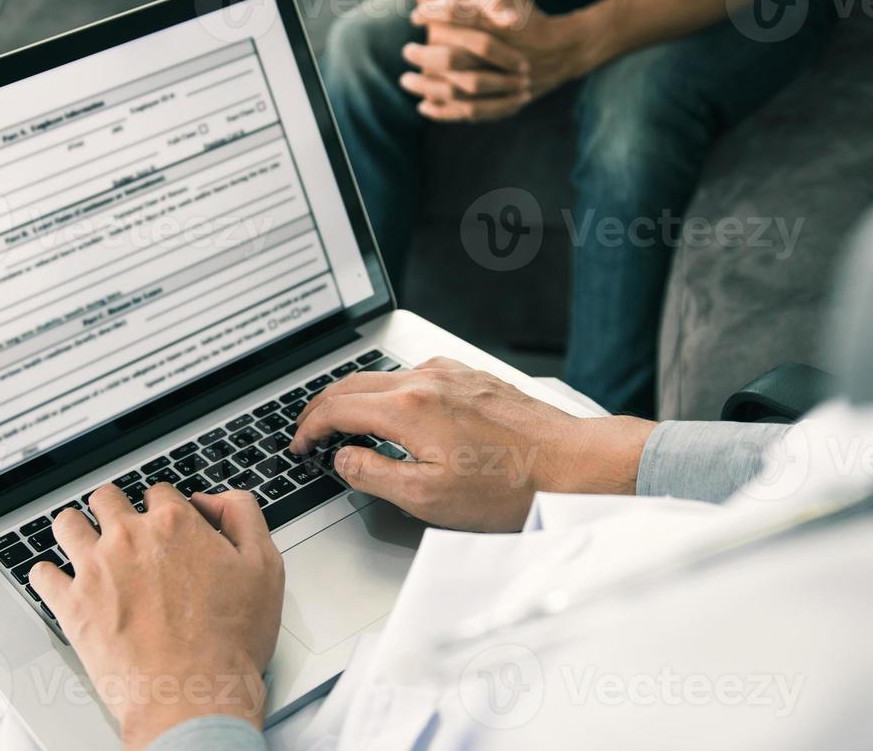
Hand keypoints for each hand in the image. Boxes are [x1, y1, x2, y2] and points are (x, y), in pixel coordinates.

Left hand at [31, 485, 284, 748]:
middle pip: (107, 499)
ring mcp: (95, 569)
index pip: (157, 492)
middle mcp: (129, 538)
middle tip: (123, 531)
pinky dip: (48, 574)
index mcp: (175, 524)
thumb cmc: (229, 641)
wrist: (194, 696)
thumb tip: (214, 500)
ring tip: (84, 543)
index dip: (163, 507)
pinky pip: (42, 574)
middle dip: (115, 510)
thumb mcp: (264, 567)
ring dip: (76, 529)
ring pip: (68, 524)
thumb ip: (242, 516)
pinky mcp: (72, 605)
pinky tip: (59, 580)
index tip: (164, 524)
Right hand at [288, 357, 656, 531]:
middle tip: (309, 433)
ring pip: (382, 377)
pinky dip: (388, 392)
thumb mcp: (429, 498)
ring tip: (345, 426)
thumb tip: (345, 460)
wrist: (572, 465)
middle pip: (352, 384)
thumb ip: (375, 475)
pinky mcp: (469, 377)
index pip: (336, 408)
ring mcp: (449, 374)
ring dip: (354, 399)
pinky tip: (395, 414)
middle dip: (321, 408)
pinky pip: (413, 376)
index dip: (308, 428)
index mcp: (409, 407)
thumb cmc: (512, 485)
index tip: (300, 445)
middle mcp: (426, 380)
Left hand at [401, 0, 604, 121]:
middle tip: (406, 51)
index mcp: (504, 26)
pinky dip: (444, 112)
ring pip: (459, 89)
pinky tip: (423, 107)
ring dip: (428, 86)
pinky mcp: (506, 103)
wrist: (562, 51)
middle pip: (455, 59)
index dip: (436, 15)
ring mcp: (506, 83)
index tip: (415, 16)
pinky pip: (470, 112)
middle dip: (425, 56)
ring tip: (405, 79)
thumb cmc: (528, 17)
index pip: (463, 17)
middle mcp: (504, 56)